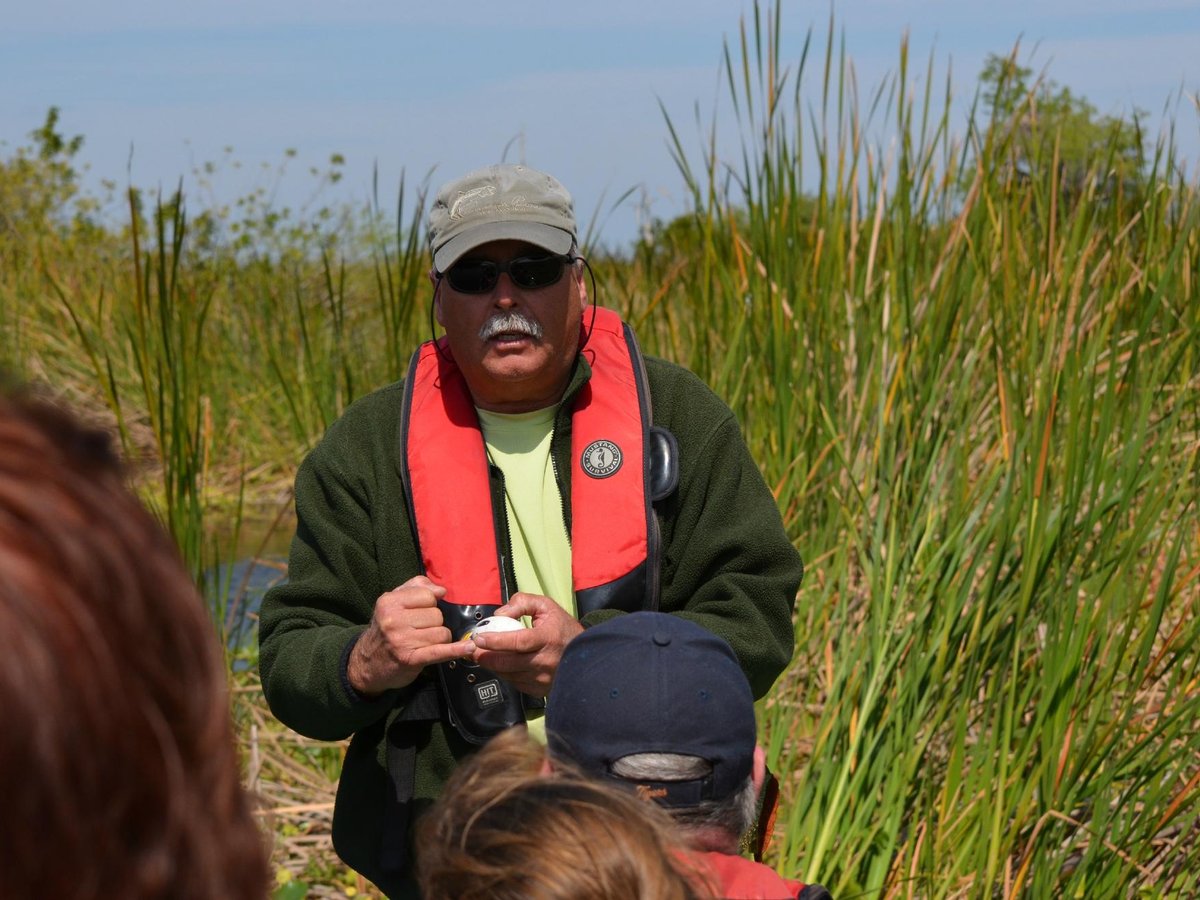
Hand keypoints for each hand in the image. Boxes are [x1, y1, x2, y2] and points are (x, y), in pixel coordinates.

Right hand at [347, 575, 475, 695]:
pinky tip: (468, 647)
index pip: (428, 595)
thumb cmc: (385, 630)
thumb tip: (441, 589)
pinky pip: (440, 651)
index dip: (429, 604)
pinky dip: (456, 650)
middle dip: (434, 623)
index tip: (420, 613)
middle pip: (437, 615)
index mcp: (389, 602)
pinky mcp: (410, 659)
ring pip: (442, 633)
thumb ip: (416, 587)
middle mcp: (393, 620)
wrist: (367, 663)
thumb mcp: (393, 602)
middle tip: (419, 631)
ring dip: (439, 639)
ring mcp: (402, 640)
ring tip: (424, 643)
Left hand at [469, 593, 583, 696]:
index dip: (495, 641)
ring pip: (507, 674)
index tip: (478, 638)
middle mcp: (545, 662)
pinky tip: (501, 664)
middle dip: (484, 657)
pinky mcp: (539, 689)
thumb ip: (521, 603)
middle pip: (507, 663)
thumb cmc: (562, 628)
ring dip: (491, 665)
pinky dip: (504, 673)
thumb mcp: (545, 606)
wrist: (584, 653)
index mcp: (548, 639)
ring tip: (483, 655)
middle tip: (471, 650)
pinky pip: (514, 683)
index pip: (517, 642)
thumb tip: (499, 615)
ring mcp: (542, 679)